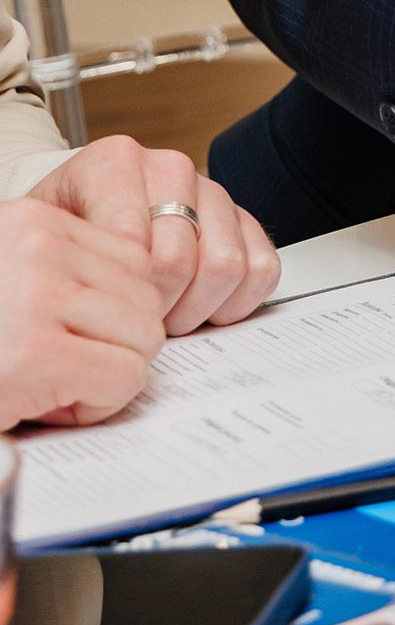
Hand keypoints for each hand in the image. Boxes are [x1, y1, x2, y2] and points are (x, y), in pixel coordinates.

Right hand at [0, 197, 163, 427]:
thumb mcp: (15, 281)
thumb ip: (67, 276)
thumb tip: (148, 307)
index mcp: (31, 221)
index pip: (133, 257)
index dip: (112, 309)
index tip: (71, 334)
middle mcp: (37, 246)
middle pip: (145, 296)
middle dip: (116, 343)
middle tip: (64, 368)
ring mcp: (37, 295)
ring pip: (143, 337)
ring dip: (108, 373)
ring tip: (53, 384)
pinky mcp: (35, 352)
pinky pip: (122, 377)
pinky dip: (96, 403)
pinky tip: (48, 402)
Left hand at [28, 137, 279, 334]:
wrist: (82, 213)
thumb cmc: (63, 232)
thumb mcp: (43, 239)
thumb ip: (64, 259)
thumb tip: (96, 305)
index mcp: (114, 161)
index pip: (132, 245)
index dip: (119, 297)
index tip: (104, 310)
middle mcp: (168, 167)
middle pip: (179, 261)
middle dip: (156, 310)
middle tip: (135, 320)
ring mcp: (211, 190)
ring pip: (226, 265)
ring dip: (196, 309)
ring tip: (166, 313)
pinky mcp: (243, 218)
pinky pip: (262, 267)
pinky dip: (236, 301)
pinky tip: (203, 306)